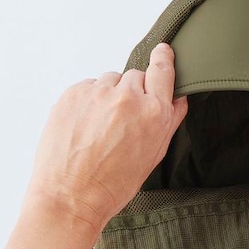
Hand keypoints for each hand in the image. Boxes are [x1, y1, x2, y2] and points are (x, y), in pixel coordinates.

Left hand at [23, 42, 187, 235]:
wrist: (71, 197)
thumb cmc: (113, 185)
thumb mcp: (153, 155)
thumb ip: (169, 122)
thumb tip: (177, 100)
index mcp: (154, 113)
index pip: (162, 70)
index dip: (163, 58)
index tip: (162, 51)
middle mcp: (128, 98)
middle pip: (135, 77)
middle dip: (132, 93)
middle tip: (122, 121)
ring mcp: (98, 93)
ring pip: (110, 81)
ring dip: (109, 96)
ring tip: (100, 127)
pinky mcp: (73, 94)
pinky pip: (87, 87)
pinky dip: (88, 101)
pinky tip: (84, 127)